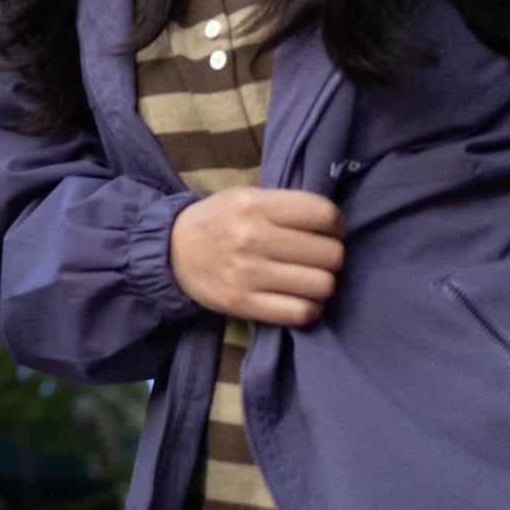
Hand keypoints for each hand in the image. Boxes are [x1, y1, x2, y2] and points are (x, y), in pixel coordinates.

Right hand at [168, 187, 342, 325]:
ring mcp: (247, 274)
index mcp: (255, 205)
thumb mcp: (246, 197)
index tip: (329, 230)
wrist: (172, 252)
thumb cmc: (220, 221)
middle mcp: (252, 237)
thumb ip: (285, 205)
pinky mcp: (243, 304)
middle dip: (331, 256)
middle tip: (318, 257)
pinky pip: (300, 312)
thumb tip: (333, 224)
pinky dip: (309, 308)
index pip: (323, 214)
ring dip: (323, 284)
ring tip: (309, 278)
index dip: (336, 224)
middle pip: (329, 253)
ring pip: (321, 285)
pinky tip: (301, 299)